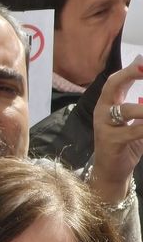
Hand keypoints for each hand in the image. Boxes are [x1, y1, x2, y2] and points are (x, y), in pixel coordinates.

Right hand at [88, 58, 142, 204]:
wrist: (112, 171)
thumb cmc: (126, 143)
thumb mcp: (136, 120)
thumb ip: (142, 103)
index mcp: (108, 104)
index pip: (115, 80)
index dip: (130, 70)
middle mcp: (102, 112)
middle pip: (112, 86)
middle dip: (130, 74)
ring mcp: (104, 126)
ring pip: (128, 110)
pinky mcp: (111, 141)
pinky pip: (134, 130)